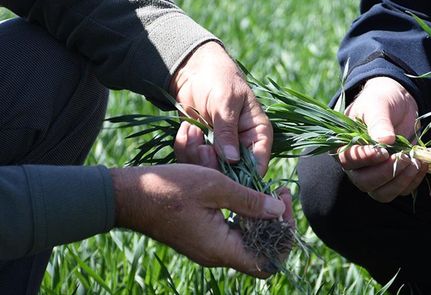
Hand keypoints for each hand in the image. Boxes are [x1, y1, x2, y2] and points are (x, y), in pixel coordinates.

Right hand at [110, 164, 292, 276]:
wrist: (128, 195)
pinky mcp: (201, 238)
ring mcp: (208, 248)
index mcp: (220, 249)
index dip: (284, 236)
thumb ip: (248, 201)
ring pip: (248, 241)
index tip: (284, 203)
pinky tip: (246, 194)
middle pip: (261, 250)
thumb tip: (278, 211)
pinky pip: (233, 233)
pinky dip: (245, 216)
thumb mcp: (214, 186)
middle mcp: (216, 255)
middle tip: (280, 192)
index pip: (267, 261)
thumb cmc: (169, 189)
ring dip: (262, 217)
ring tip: (268, 190)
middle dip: (277, 222)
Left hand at [170, 41, 271, 174]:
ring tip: (191, 130)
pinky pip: (192, 160)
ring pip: (209, 169)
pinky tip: (185, 128)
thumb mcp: (225, 101)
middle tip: (202, 147)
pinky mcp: (201, 147)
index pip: (259, 164)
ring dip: (195, 154)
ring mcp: (220, 148)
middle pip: (232, 174)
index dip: (246, 176)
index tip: (226, 173)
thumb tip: (232, 160)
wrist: (194, 69)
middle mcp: (242, 146)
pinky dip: (184, 148)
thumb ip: (227, 131)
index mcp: (258, 134)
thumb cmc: (219, 78)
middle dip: (213, 164)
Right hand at [338, 76, 425, 201]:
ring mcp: (375, 173)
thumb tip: (385, 140)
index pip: (348, 161)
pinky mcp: (393, 177)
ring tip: (415, 162)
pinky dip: (412, 181)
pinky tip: (421, 164)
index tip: (383, 151)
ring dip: (400, 181)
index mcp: (345, 146)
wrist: (398, 101)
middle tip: (403, 156)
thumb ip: (379, 122)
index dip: (365, 159)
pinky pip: (400, 191)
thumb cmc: (381, 100)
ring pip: (382, 193)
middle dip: (386, 173)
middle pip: (365, 183)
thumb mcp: (378, 105)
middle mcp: (357, 165)